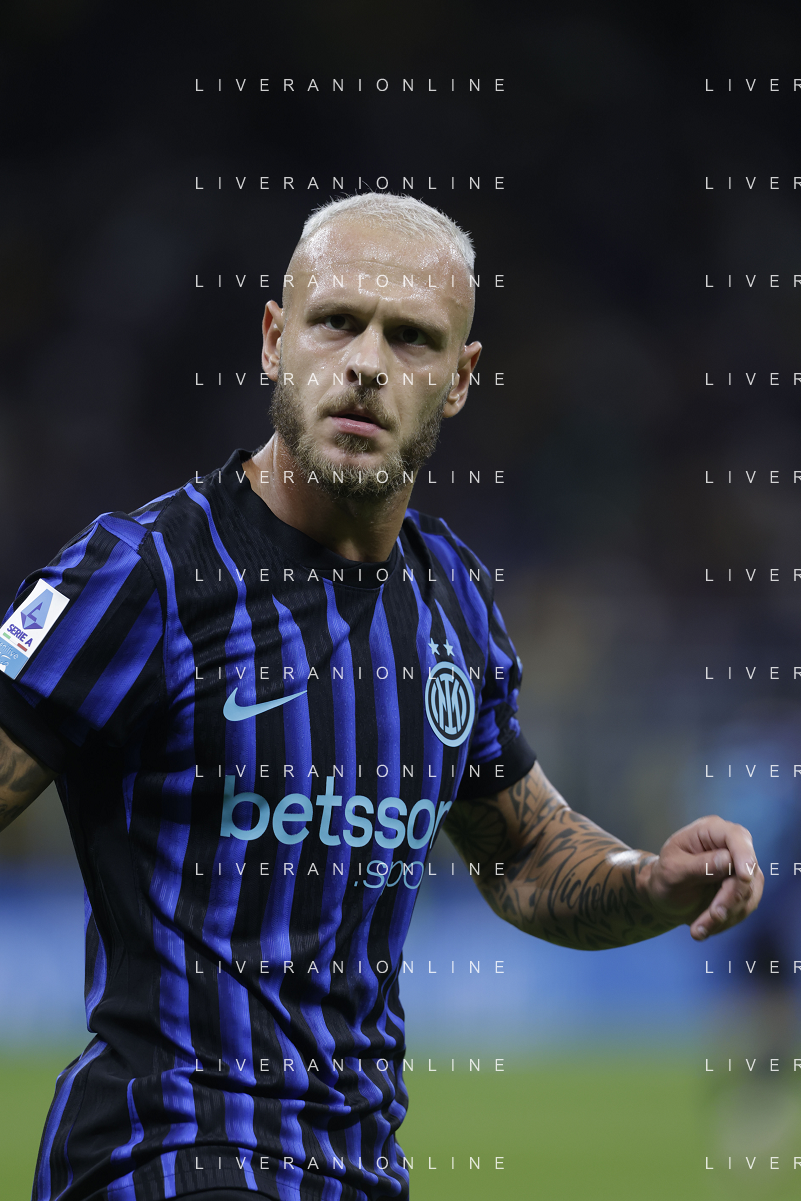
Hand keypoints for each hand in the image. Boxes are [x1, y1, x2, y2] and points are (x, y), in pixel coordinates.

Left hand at [638, 816, 762, 940]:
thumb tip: (728, 859)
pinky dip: (726, 921)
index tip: (744, 877)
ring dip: (725, 915)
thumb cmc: (665, 878)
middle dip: (729, 898)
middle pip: (746, 871)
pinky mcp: (745, 890)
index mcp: (710, 830)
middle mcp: (729, 846)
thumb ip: (699, 865)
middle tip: (712, 917)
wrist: (665, 898)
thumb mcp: (673, 871)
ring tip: (698, 930)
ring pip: (748, 893)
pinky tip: (703, 928)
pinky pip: (745, 908)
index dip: (744, 855)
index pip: (736, 836)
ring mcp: (740, 868)